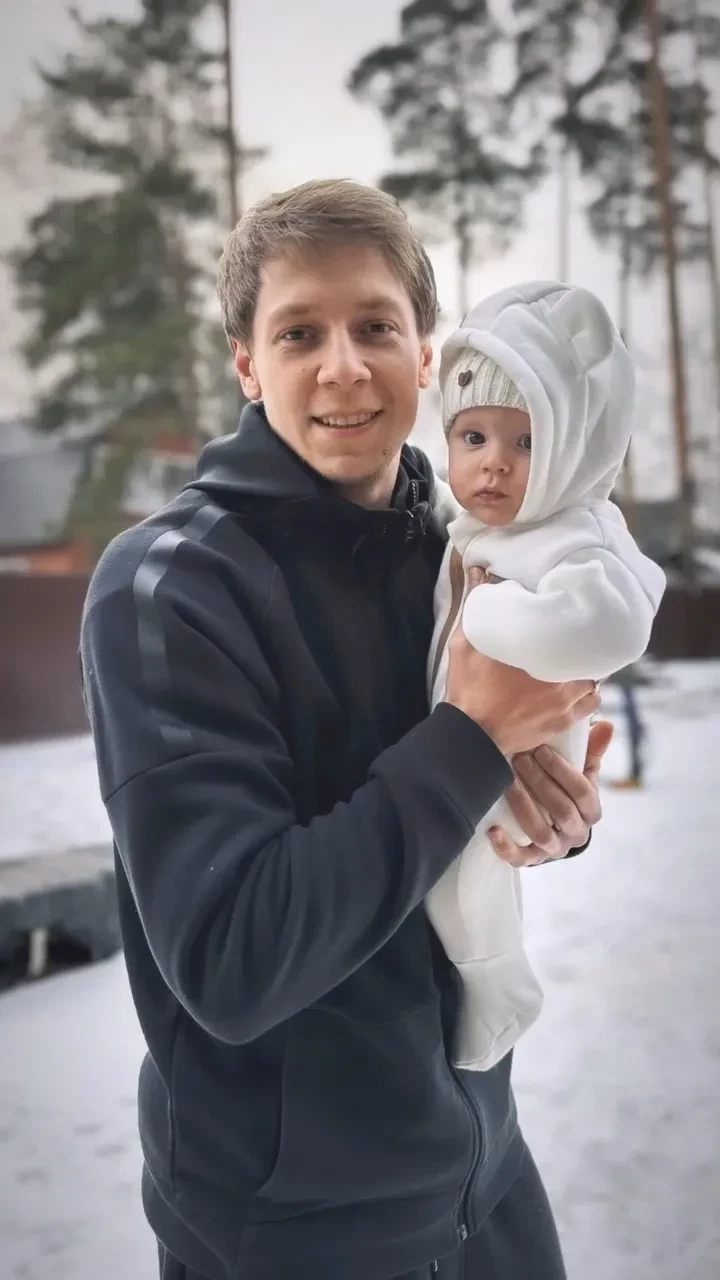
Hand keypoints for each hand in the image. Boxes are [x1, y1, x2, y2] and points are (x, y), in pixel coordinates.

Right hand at [444, 568, 600, 756]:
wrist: (471, 735)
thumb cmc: (468, 688)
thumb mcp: (465, 642)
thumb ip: (475, 605)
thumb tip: (479, 571)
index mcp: (536, 651)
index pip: (572, 628)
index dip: (577, 618)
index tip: (576, 612)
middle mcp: (558, 674)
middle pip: (588, 653)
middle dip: (584, 645)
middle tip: (578, 637)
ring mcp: (563, 701)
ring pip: (593, 680)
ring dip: (587, 671)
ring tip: (578, 664)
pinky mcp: (562, 721)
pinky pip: (590, 706)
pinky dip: (588, 696)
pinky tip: (579, 691)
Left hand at [489, 720, 613, 866]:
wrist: (555, 830)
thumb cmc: (567, 793)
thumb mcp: (581, 774)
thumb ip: (591, 751)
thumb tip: (606, 724)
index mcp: (591, 811)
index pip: (583, 792)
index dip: (562, 770)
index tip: (541, 749)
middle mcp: (576, 833)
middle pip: (561, 810)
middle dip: (539, 782)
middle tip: (519, 758)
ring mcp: (554, 849)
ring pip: (541, 832)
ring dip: (523, 805)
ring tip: (507, 781)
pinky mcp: (532, 860)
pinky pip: (520, 859)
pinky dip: (506, 847)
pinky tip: (492, 829)